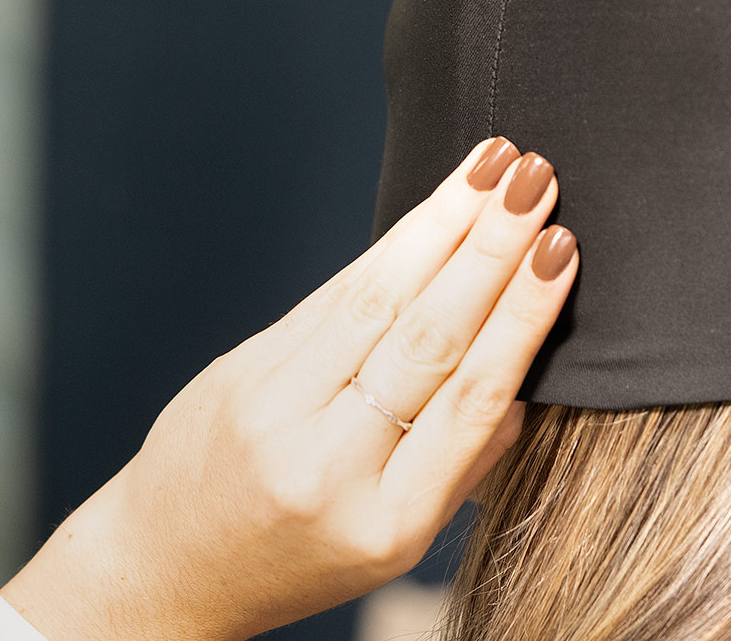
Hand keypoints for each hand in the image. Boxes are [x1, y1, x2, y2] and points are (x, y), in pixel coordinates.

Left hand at [0, 137, 577, 640]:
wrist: (170, 565)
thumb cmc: (303, 556)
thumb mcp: (396, 540)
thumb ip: (464, 462)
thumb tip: (526, 370)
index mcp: (387, 522)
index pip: (471, 399)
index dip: (521, 316)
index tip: (560, 250)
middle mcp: (327, 465)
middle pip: (427, 339)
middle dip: (490, 250)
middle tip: (536, 181)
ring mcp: (275, 412)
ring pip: (375, 301)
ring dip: (444, 223)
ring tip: (494, 165)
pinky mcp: (241, 368)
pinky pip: (332, 296)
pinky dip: (391, 247)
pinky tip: (434, 206)